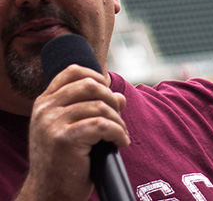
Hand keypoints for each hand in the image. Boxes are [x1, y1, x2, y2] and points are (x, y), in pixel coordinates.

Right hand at [18, 65, 128, 200]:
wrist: (50, 192)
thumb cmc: (65, 160)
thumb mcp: (73, 128)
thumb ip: (92, 108)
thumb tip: (120, 97)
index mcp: (44, 103)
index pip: (73, 71)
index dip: (97, 76)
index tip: (108, 93)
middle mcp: (45, 109)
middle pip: (90, 85)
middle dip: (112, 100)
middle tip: (118, 118)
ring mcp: (52, 123)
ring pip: (100, 106)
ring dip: (118, 121)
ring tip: (120, 135)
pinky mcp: (64, 139)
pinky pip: (103, 125)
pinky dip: (118, 133)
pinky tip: (121, 143)